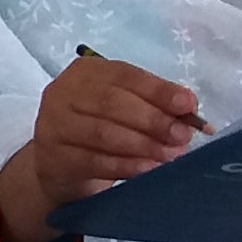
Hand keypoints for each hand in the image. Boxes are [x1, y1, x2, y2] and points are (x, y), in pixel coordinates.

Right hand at [0, 55, 199, 241]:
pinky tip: (147, 169)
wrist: (58, 167)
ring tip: (169, 155)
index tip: (188, 106)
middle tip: (181, 136)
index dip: (159, 91)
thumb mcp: (122, 109)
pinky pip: (94, 161)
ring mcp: (54, 124)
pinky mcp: (53, 157)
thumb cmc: (97, 131)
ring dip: (142, 145)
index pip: (125, 76)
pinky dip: (125, 166)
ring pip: (103, 133)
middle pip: (112, 103)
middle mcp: (64, 92)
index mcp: (86, 72)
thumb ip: (151, 105)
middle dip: (153, 120)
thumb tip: (188, 111)